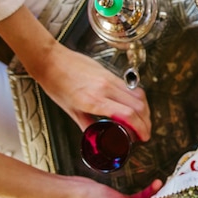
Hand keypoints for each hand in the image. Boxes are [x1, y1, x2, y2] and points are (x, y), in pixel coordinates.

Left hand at [31, 42, 151, 139]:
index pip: (127, 114)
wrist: (52, 60)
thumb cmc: (56, 82)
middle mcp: (105, 88)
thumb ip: (86, 124)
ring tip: (143, 120)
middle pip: (138, 105)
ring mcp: (109, 79)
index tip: (143, 136)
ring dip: (145, 109)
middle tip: (145, 132)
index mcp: (94, 100)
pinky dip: (138, 99)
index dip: (140, 127)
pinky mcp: (110, 73)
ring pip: (138, 94)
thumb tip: (96, 137)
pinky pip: (130, 87)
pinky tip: (135, 106)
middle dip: (146, 121)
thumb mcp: (70, 110)